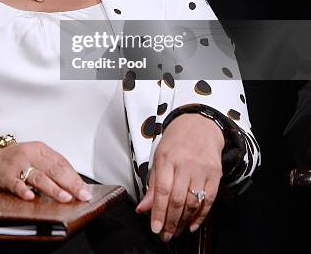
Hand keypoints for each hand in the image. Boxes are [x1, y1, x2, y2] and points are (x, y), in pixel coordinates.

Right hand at [0, 140, 92, 202]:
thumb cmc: (14, 160)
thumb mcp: (33, 157)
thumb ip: (50, 167)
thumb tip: (73, 185)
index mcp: (40, 149)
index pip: (61, 162)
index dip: (75, 176)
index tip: (85, 189)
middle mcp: (30, 154)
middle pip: (54, 169)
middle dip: (70, 183)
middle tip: (81, 195)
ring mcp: (17, 164)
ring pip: (38, 176)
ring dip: (53, 188)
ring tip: (65, 197)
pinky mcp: (5, 176)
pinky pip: (16, 184)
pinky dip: (24, 190)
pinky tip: (31, 197)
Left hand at [135, 113, 224, 241]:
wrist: (200, 125)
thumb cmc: (176, 141)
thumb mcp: (159, 157)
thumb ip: (153, 184)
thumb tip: (144, 208)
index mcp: (166, 158)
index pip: (162, 190)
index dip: (159, 212)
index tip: (155, 228)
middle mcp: (185, 163)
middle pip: (177, 199)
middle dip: (170, 222)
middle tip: (165, 235)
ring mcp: (202, 169)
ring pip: (193, 202)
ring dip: (184, 221)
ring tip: (176, 231)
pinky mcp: (215, 173)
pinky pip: (209, 200)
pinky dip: (201, 216)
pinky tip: (192, 225)